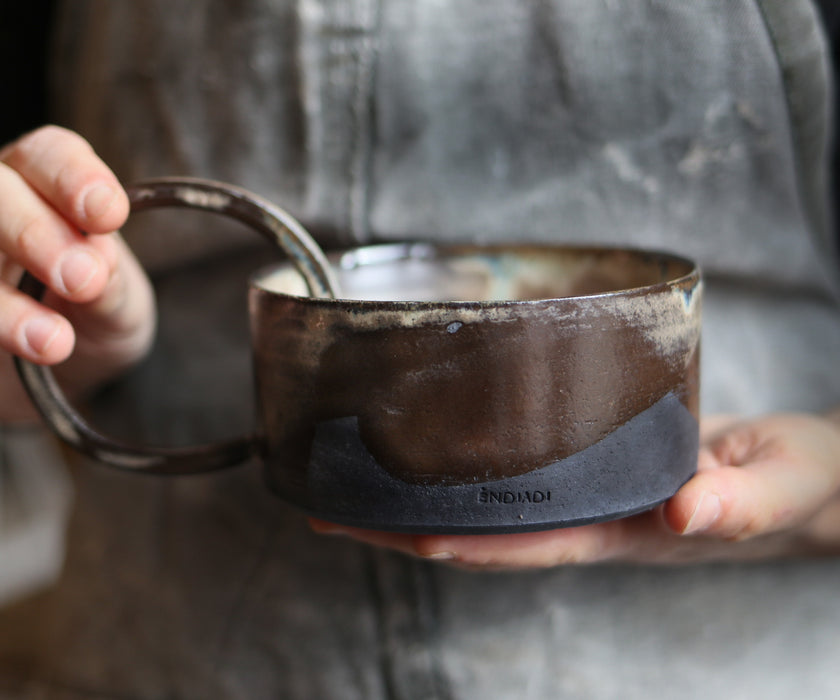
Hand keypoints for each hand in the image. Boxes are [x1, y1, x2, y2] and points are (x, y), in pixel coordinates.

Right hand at [0, 126, 154, 422]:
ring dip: (6, 301)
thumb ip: (111, 285)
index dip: (75, 178)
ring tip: (55, 341)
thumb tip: (97, 258)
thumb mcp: (120, 304)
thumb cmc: (98, 314)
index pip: (50, 155)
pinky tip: (34, 346)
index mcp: (47, 183)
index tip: (109, 214)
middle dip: (35, 233)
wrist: (64, 367)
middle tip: (82, 280)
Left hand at [311, 411, 839, 567]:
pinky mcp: (590, 466)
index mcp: (626, 530)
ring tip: (350, 488)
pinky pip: (514, 476)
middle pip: (486, 533)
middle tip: (330, 510)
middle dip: (407, 529)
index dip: (467, 542)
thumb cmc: (791, 481)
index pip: (532, 544)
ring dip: (419, 503)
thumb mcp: (778, 488)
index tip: (402, 533)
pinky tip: (430, 458)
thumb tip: (684, 514)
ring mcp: (586, 497)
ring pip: (489, 509)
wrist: (797, 475)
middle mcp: (592, 519)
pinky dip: (465, 472)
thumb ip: (737, 503)